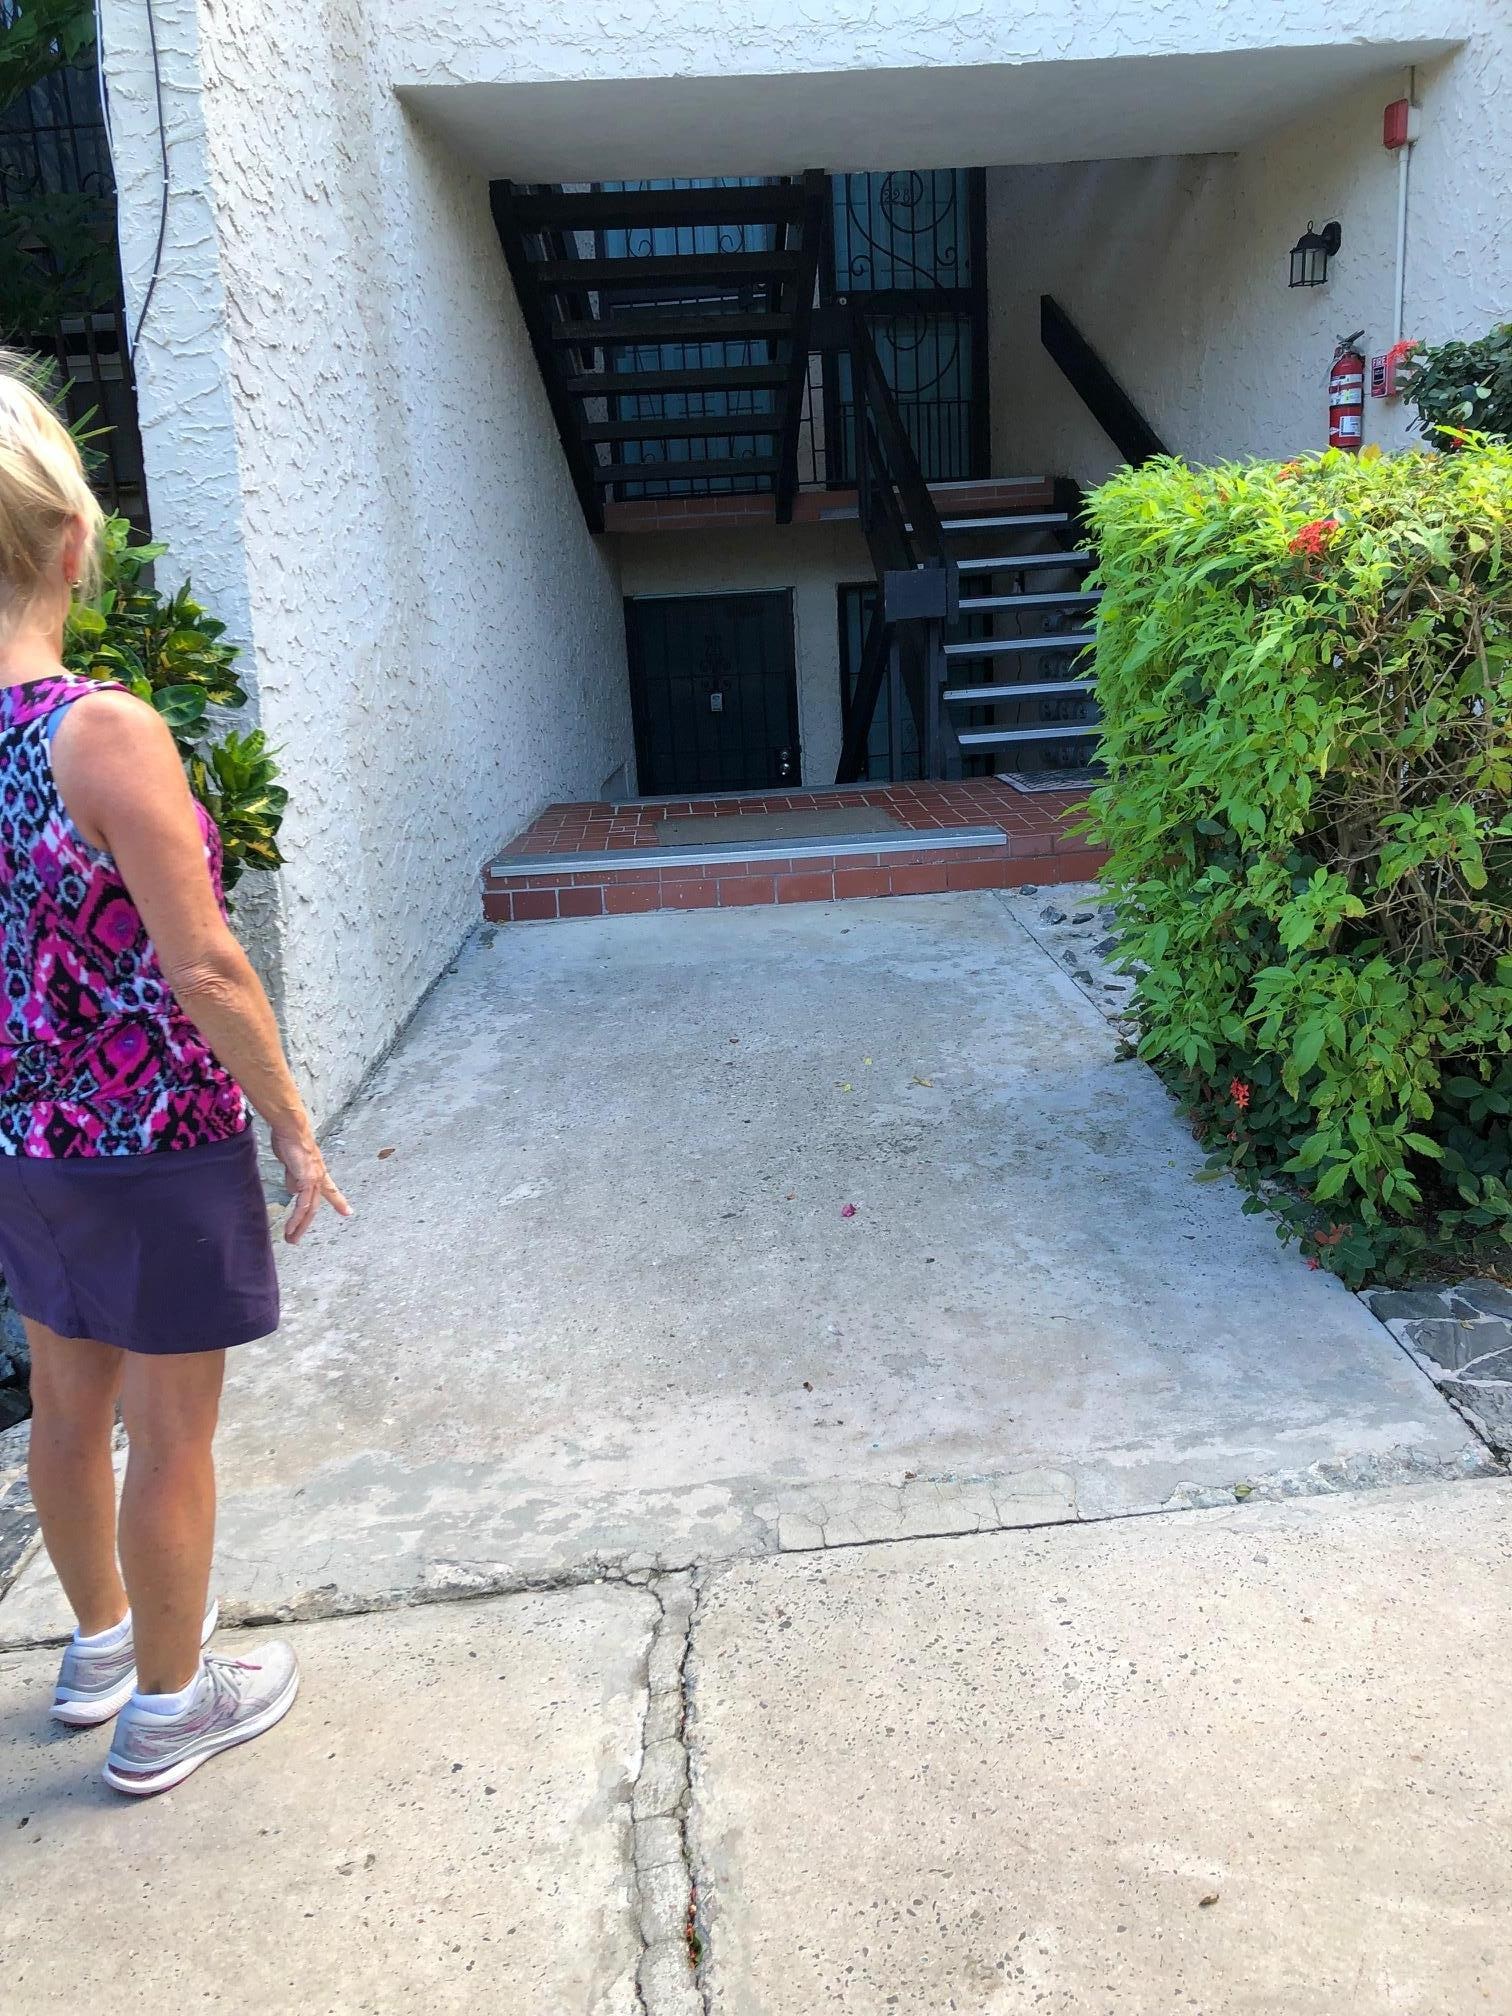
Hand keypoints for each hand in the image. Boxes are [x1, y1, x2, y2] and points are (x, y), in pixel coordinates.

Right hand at [270, 1122, 352, 1243]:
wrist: (291, 1130)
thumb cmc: (291, 1142)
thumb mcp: (292, 1164)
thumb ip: (294, 1177)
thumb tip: (293, 1191)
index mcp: (318, 1173)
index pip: (329, 1190)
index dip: (338, 1201)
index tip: (347, 1212)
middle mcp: (319, 1177)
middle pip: (315, 1205)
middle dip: (307, 1223)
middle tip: (299, 1238)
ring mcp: (314, 1179)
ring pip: (308, 1209)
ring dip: (299, 1226)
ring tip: (291, 1239)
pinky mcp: (306, 1180)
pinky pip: (301, 1205)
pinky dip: (296, 1218)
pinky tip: (290, 1228)